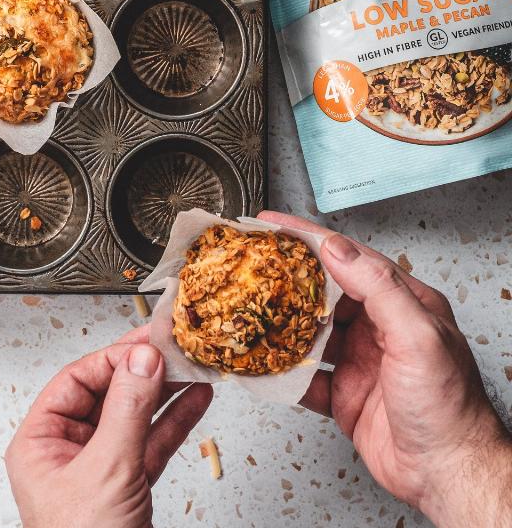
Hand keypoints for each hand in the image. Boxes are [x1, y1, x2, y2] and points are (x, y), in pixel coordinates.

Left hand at [5, 325, 212, 527]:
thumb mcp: (107, 472)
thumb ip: (127, 410)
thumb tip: (141, 360)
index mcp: (40, 444)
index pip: (76, 381)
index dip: (113, 358)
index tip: (147, 343)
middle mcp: (66, 454)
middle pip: (107, 395)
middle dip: (143, 373)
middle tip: (173, 348)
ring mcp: (98, 472)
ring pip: (134, 417)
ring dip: (166, 393)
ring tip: (192, 368)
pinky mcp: (126, 489)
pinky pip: (152, 444)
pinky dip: (175, 422)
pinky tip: (196, 401)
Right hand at [260, 211, 511, 527]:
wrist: (447, 475)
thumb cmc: (449, 408)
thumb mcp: (418, 336)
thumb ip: (378, 288)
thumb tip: (337, 249)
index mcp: (402, 302)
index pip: (349, 257)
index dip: (310, 238)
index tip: (275, 225)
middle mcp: (379, 327)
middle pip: (323, 292)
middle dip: (287, 278)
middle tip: (251, 264)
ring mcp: (359, 360)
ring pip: (309, 331)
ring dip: (280, 322)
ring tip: (250, 308)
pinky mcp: (344, 394)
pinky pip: (303, 376)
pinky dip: (281, 370)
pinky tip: (264, 362)